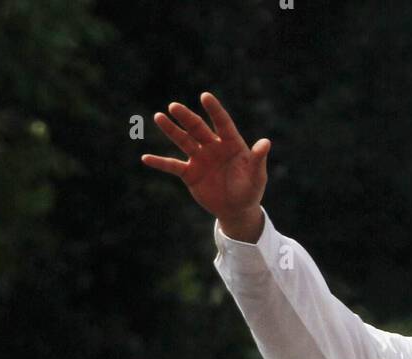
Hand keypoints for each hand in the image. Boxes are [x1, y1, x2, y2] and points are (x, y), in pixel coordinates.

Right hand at [142, 92, 267, 239]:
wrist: (237, 209)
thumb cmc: (250, 190)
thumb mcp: (257, 176)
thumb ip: (258, 159)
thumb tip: (266, 142)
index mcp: (231, 143)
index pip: (222, 122)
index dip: (214, 110)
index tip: (205, 97)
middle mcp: (213, 146)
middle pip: (198, 128)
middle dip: (186, 118)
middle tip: (174, 106)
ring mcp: (200, 158)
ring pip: (183, 140)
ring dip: (171, 130)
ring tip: (159, 117)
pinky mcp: (190, 173)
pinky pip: (173, 166)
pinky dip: (160, 163)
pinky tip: (145, 158)